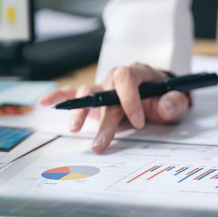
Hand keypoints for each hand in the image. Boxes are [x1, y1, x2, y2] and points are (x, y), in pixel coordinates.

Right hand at [38, 63, 189, 152]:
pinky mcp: (92, 97)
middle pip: (105, 95)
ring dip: (79, 110)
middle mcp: (115, 78)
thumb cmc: (161, 97)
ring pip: (87, 93)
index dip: (131, 100)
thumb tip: (167, 105)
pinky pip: (72, 93)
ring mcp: (101, 88)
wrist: (154, 94)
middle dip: (104, 120)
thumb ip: (173, 103)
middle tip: (101, 143)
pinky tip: (44, 102)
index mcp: (136, 73)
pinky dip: (58, 96)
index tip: (137, 123)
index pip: (128, 80)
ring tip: (75, 129)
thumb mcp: (173, 100)